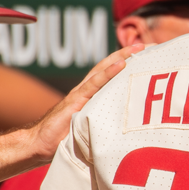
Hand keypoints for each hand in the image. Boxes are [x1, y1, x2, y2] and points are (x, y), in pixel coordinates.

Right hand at [27, 44, 142, 159]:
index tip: (146, 56)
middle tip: (149, 45)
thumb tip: (125, 130)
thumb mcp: (89, 127)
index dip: (127, 62)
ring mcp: (80, 93)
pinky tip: (121, 65)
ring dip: (121, 57)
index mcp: (89, 95)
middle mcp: (85, 90)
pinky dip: (108, 73)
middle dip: (128, 54)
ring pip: (103, 69)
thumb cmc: (63, 138)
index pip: (110, 73)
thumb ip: (102, 122)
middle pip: (109, 65)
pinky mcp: (75, 101)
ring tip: (138, 48)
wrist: (39, 143)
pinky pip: (94, 84)